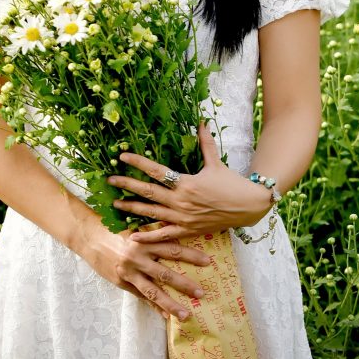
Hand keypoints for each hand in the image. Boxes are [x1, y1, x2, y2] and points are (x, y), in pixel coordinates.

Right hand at [80, 215, 211, 320]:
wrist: (89, 237)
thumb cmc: (116, 230)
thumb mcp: (137, 229)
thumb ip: (155, 236)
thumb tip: (177, 237)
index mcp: (145, 240)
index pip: (173, 248)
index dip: (191, 255)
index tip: (209, 262)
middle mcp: (138, 257)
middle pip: (166, 272)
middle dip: (185, 284)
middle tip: (202, 293)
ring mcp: (129, 272)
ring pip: (153, 290)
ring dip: (171, 304)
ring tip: (186, 314)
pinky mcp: (121, 282)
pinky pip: (141, 296)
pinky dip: (153, 306)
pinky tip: (165, 316)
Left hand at [108, 123, 271, 243]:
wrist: (249, 206)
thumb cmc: (231, 183)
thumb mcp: (215, 163)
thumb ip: (205, 143)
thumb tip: (201, 121)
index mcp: (186, 182)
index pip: (156, 170)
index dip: (138, 163)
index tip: (122, 156)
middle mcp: (181, 201)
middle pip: (148, 192)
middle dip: (127, 185)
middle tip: (109, 180)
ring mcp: (183, 218)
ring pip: (152, 213)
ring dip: (132, 208)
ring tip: (116, 204)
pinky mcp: (188, 231)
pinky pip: (165, 235)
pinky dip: (149, 236)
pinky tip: (133, 236)